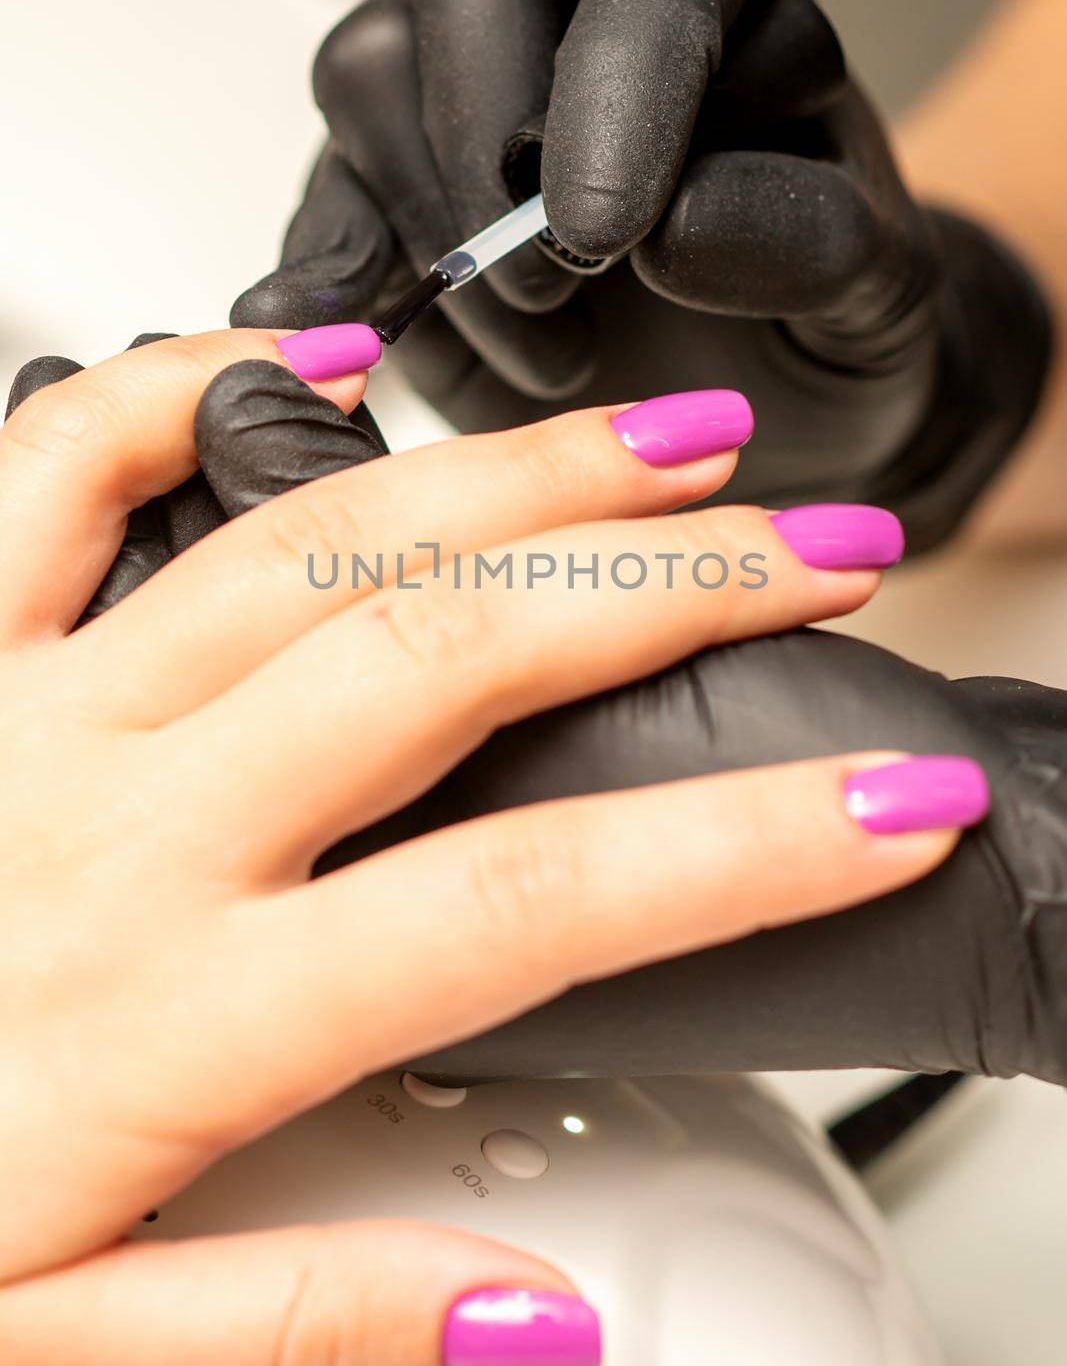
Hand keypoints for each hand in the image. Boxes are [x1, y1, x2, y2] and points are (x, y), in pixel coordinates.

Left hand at [0, 335, 980, 1360]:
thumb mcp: (66, 1357)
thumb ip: (302, 1323)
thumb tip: (528, 1314)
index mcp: (168, 1011)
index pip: (527, 906)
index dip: (739, 852)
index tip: (881, 808)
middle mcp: (115, 825)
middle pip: (453, 660)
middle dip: (666, 589)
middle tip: (809, 546)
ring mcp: (30, 713)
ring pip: (315, 543)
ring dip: (507, 479)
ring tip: (659, 444)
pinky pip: (62, 469)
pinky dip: (186, 386)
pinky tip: (309, 351)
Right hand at [232, 0, 1050, 552]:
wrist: (761, 401)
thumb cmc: (822, 315)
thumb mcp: (871, 286)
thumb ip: (810, 236)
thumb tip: (669, 228)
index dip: (622, 78)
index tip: (613, 236)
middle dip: (490, 115)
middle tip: (549, 279)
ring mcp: (459, 71)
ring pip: (369, 65)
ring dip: (438, 230)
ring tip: (550, 355)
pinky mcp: (383, 181)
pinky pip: (323, 198)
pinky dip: (329, 280)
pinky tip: (354, 342)